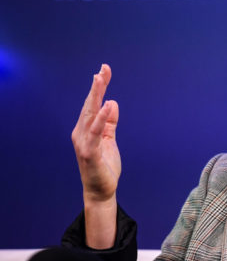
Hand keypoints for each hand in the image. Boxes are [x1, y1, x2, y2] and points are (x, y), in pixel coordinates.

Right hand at [71, 64, 120, 204]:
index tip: (105, 70)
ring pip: (90, 115)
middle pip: (89, 105)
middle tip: (103, 70)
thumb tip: (112, 103)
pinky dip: (101, 119)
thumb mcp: (109, 139)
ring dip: (95, 97)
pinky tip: (107, 106)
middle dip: (97, 87)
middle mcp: (81, 132)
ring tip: (100, 80)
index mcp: (86, 128)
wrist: (102, 190)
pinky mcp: (89, 152)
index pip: (93, 104)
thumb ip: (110, 122)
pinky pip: (95, 132)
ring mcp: (83, 142)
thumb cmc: (104, 164)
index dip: (99, 87)